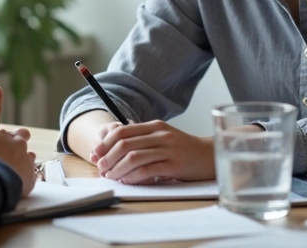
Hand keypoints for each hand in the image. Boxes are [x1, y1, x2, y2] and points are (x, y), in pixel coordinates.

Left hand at [92, 120, 214, 183]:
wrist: (211, 156)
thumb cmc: (184, 149)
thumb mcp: (164, 137)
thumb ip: (143, 139)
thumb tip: (115, 149)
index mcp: (155, 126)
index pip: (122, 131)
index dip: (105, 143)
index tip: (96, 154)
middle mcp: (160, 135)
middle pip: (124, 143)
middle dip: (108, 157)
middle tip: (100, 168)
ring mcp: (168, 149)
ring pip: (133, 157)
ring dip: (117, 168)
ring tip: (109, 176)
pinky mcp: (175, 165)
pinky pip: (148, 170)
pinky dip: (133, 176)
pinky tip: (126, 180)